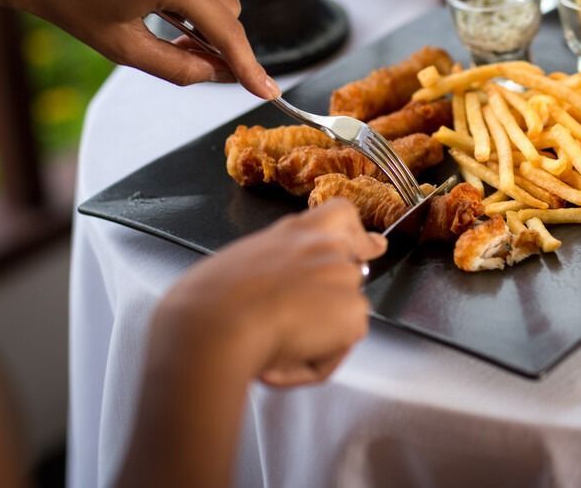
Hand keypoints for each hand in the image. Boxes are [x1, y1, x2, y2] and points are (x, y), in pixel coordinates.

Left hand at [0, 0, 278, 98]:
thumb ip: (181, 67)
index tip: (266, 88)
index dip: (247, 64)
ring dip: (198, 2)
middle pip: (229, 4)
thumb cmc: (66, 1)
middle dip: (214, 30)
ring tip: (154, 8)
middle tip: (180, 43)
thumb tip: (219, 74)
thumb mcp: (125, 48)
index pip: (227, 30)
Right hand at [152, 199, 385, 386]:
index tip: (371, 245)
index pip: (340, 215)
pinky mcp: (354, 310)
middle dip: (338, 299)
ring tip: (273, 347)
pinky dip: (314, 363)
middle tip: (312, 321)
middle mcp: (326, 247)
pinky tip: (282, 362)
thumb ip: (275, 268)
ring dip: (315, 337)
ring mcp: (345, 276)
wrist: (216, 323)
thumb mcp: (239, 267)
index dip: (356, 235)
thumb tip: (283, 293)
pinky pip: (339, 348)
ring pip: (340, 317)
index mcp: (295, 233)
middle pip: (353, 271)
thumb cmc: (209, 301)